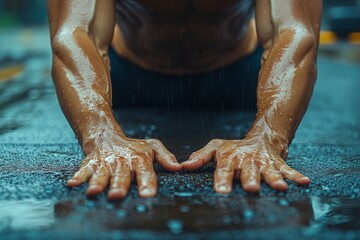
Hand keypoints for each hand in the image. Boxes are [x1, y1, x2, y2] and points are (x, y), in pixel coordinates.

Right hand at [67, 135, 180, 198]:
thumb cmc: (132, 146)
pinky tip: (73, 185)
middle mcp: (122, 163)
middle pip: (121, 176)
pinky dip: (79, 177)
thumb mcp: (152, 147)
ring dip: (98, 183)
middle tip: (117, 195)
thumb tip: (178, 167)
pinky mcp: (91, 164)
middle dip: (119, 185)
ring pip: (102, 174)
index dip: (146, 184)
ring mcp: (105, 163)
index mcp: (140, 160)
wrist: (106, 135)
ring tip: (94, 192)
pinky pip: (84, 170)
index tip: (147, 195)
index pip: (145, 173)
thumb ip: (165, 157)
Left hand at [181, 137, 309, 192]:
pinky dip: (295, 175)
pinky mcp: (278, 163)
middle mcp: (247, 160)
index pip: (224, 170)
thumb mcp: (216, 148)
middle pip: (248, 171)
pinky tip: (304, 182)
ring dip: (274, 178)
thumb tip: (184, 166)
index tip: (222, 191)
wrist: (261, 138)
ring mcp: (264, 162)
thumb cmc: (235, 148)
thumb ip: (201, 157)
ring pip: (269, 171)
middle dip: (250, 179)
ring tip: (280, 187)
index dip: (223, 180)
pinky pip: (288, 169)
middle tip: (250, 188)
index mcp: (230, 158)